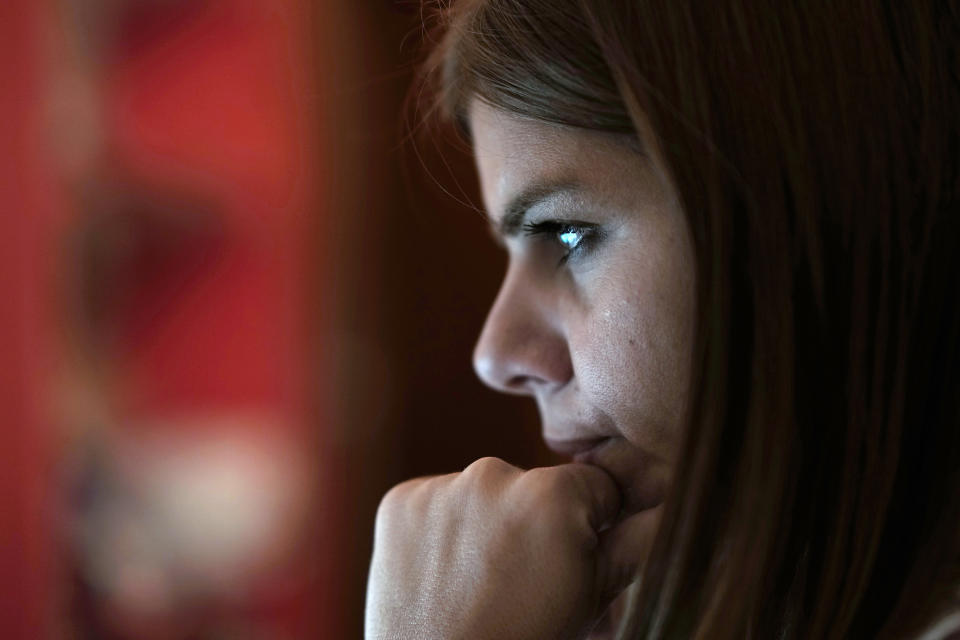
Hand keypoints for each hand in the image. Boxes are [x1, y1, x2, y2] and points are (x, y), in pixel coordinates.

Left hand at [364, 457, 660, 638]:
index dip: (591, 524)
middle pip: (533, 485)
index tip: (574, 560)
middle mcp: (493, 473)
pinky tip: (444, 572)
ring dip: (487, 522)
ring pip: (482, 492)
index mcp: (553, 494)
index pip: (593, 485)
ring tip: (480, 580)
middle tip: (523, 579)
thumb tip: (666, 509)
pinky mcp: (399, 501)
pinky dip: (441, 527)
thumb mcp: (593, 601)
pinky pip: (435, 500)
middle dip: (535, 522)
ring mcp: (440, 487)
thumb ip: (634, 544)